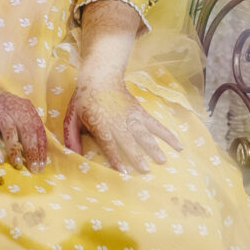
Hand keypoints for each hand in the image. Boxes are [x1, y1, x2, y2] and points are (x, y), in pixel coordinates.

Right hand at [0, 71, 48, 170]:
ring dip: (15, 148)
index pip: (37, 130)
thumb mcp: (16, 113)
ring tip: (18, 164)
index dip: (41, 148)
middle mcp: (12, 108)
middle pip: (27, 130)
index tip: (41, 166)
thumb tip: (39, 153)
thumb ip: (27, 127)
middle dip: (32, 151)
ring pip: (9, 129)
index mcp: (25, 108)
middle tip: (33, 169)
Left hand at [64, 80, 179, 173]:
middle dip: (137, 155)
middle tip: (145, 170)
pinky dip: (167, 135)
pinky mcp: (140, 112)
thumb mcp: (71, 118)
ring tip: (162, 161)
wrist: (100, 77)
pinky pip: (156, 124)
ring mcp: (131, 116)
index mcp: (100, 124)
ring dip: (154, 147)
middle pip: (129, 140)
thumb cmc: (83, 101)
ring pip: (144, 133)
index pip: (109, 143)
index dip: (116, 158)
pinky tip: (178, 145)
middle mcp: (118, 121)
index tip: (124, 172)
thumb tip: (73, 156)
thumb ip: (71, 137)